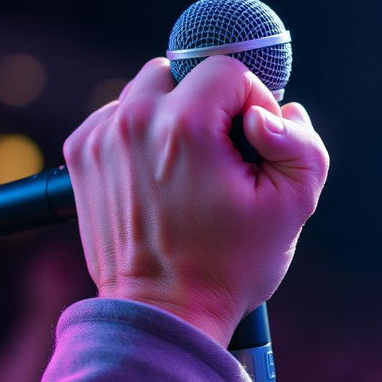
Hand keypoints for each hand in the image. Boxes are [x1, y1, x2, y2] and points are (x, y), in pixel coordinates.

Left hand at [63, 55, 328, 346]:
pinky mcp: (81, 154)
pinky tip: (155, 176)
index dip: (253, 103)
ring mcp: (100, 137)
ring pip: (147, 90)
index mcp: (183, 125)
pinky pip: (118, 116)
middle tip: (220, 158)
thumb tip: (273, 111)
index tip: (251, 148)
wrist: (162, 313)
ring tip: (186, 169)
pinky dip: (139, 134)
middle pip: (182, 70)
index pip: (228, 68)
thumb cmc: (231, 265)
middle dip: (209, 104)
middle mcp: (133, 120)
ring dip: (172, 114)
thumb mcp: (292, 206)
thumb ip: (301, 141)